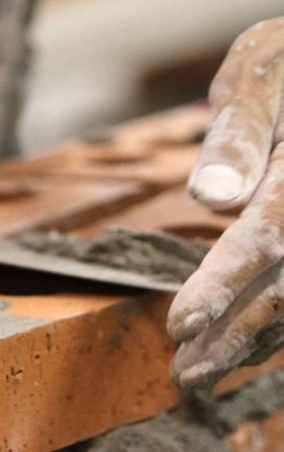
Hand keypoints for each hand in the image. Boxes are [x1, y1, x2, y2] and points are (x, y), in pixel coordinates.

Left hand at [167, 17, 283, 388]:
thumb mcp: (260, 75)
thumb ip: (239, 135)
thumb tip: (209, 198)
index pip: (267, 239)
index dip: (221, 287)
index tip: (178, 327)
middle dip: (233, 337)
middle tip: (183, 376)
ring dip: (253, 343)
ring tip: (203, 372)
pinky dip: (278, 323)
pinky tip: (248, 344)